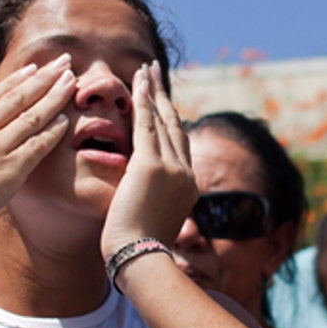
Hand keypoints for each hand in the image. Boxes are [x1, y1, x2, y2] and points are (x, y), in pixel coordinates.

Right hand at [0, 56, 74, 268]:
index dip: (15, 80)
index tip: (32, 68)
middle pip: (17, 97)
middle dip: (43, 77)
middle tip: (63, 62)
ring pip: (32, 115)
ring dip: (55, 96)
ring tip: (72, 81)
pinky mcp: (8, 171)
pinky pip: (36, 146)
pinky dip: (53, 132)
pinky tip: (66, 120)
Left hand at [101, 62, 197, 263]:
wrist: (139, 258)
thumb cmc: (138, 250)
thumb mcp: (152, 222)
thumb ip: (152, 204)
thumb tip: (143, 202)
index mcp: (188, 187)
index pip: (179, 145)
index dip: (171, 120)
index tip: (163, 102)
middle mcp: (186, 173)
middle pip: (176, 125)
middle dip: (165, 97)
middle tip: (156, 74)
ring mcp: (171, 168)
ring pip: (163, 119)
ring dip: (154, 91)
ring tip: (146, 69)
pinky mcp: (151, 165)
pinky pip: (147, 124)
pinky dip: (143, 100)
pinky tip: (138, 82)